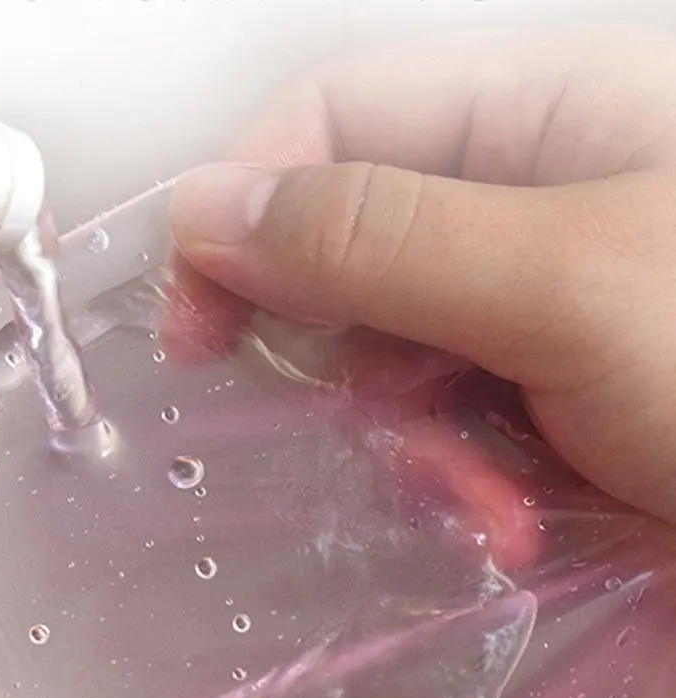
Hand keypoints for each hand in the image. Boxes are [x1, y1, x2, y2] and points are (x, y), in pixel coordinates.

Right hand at [168, 26, 675, 527]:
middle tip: (385, 431)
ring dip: (415, 446)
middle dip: (352, 362)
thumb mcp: (565, 283)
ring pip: (389, 359)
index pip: (333, 120)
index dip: (244, 208)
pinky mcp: (539, 396)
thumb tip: (210, 211)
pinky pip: (442, 425)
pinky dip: (459, 483)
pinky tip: (510, 521)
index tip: (196, 321)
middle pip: (351, 254)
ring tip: (487, 501)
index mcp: (540, 113)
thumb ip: (378, 237)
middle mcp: (526, 199)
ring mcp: (532, 306)